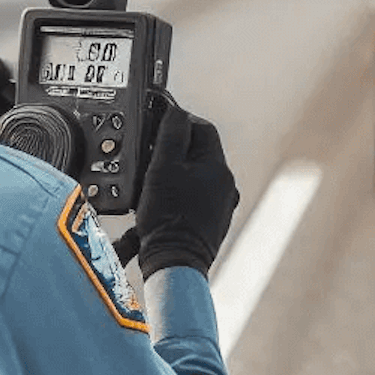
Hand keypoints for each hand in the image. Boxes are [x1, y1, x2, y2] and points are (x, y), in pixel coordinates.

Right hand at [134, 104, 239, 279]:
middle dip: (172, 149)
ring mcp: (219, 206)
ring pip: (193, 175)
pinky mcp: (209, 224)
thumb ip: (170, 133)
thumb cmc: (168, 218)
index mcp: (218, 168)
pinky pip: (191, 197)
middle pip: (198, 152)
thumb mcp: (163, 167)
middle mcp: (225, 186)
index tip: (157, 123)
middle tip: (149, 154)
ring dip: (172, 172)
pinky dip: (175, 194)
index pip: (202, 128)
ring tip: (150, 181)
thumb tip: (175, 110)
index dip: (178, 120)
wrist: (174, 263)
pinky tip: (157, 203)